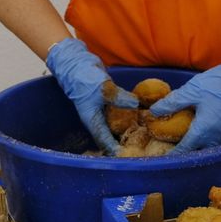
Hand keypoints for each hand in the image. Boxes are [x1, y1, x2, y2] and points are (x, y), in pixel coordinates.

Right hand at [45, 38, 136, 154]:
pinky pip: (119, 114)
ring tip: (143, 137)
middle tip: (140, 150)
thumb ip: (119, 97)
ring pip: (116, 126)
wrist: (77, 64)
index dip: (115, 150)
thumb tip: (137, 105)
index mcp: (92, 120)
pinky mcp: (108, 102)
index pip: (104, 140)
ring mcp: (102, 111)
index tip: (127, 157)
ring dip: (127, 131)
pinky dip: (128, 116)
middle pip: (110, 137)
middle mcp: (97, 119)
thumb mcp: (103, 89)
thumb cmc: (84, 79)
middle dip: (123, 143)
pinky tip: (140, 117)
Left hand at [150, 49, 220, 153]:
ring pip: (208, 146)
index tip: (163, 156)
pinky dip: (207, 139)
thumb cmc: (217, 84)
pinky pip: (216, 139)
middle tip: (171, 147)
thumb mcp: (191, 91)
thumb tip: (153, 111)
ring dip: (197, 146)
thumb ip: (172, 103)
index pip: (185, 149)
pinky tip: (200, 129)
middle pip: (197, 151)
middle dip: (185, 152)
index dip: (173, 154)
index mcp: (203, 130)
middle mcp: (215, 136)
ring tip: (184, 139)